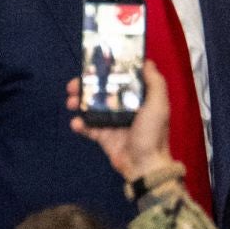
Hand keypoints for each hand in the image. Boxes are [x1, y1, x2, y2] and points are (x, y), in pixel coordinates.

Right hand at [67, 64, 174, 183]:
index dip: (107, 71)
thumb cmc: (153, 133)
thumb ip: (155, 83)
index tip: (93, 64)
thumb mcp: (159, 105)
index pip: (120, 79)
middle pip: (101, 91)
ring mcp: (112, 121)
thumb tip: (147, 62)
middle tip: (73, 85)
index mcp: (139, 98)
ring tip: (70, 102)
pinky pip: (89, 127)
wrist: (144, 166)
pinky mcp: (103, 136)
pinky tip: (76, 122)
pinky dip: (80, 124)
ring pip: (91, 107)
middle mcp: (125, 107)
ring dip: (79, 102)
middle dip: (86, 86)